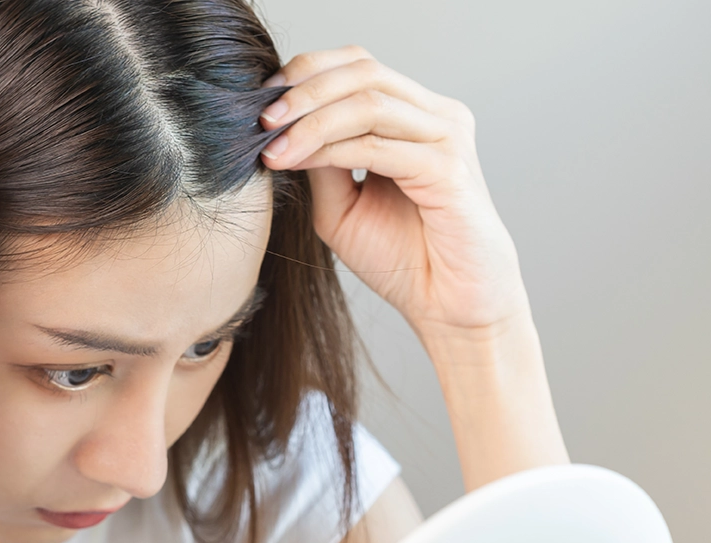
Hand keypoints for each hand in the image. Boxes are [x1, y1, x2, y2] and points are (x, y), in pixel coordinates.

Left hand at [257, 45, 529, 339]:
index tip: (262, 99)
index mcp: (416, 116)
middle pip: (364, 72)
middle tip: (262, 117)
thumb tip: (281, 125)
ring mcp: (448, 139)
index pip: (359, 67)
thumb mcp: (341, 204)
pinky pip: (378, 146)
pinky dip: (330, 149)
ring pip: (368, 103)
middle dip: (304, 90)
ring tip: (272, 145)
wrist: (447, 307)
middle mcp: (437, 117)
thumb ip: (320, 161)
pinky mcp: (449, 170)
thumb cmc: (401, 258)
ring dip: (311, 120)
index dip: (308, 72)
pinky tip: (296, 161)